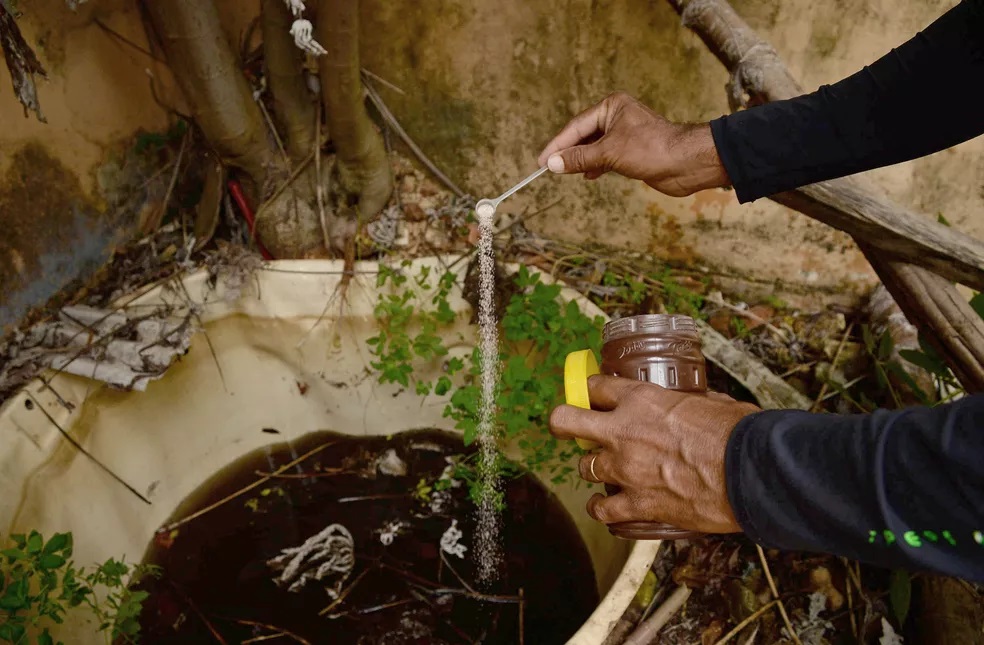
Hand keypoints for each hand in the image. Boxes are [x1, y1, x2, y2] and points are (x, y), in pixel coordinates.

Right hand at [537, 92, 729, 196]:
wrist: (686, 163)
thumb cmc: (652, 149)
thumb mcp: (609, 153)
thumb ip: (580, 158)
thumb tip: (553, 164)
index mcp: (612, 106)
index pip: (576, 126)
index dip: (557, 145)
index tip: (542, 161)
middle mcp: (618, 117)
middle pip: (584, 135)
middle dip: (568, 152)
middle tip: (549, 168)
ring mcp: (626, 135)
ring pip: (595, 147)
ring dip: (581, 160)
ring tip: (565, 172)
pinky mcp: (633, 152)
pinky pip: (606, 157)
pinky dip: (595, 166)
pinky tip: (588, 176)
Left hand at [549, 375, 759, 532]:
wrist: (750, 474)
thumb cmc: (739, 434)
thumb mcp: (712, 402)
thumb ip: (692, 402)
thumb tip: (699, 404)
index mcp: (642, 399)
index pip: (596, 386)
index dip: (591, 390)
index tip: (594, 396)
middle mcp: (624, 431)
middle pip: (566, 420)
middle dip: (563, 422)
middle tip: (569, 426)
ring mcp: (625, 469)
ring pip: (584, 467)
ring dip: (594, 468)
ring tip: (608, 471)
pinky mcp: (637, 504)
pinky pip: (602, 509)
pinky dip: (602, 508)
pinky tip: (607, 506)